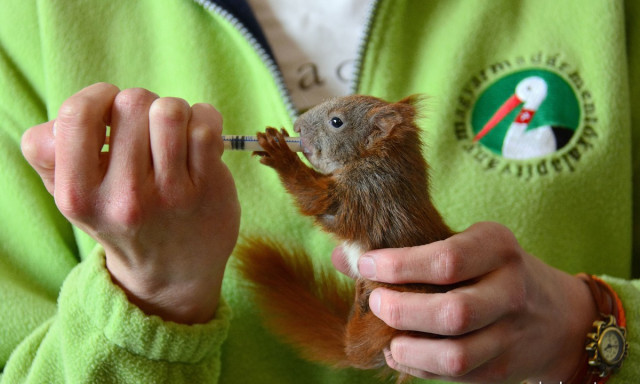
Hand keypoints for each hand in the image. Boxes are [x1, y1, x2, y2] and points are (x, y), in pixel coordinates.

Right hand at [21, 83, 239, 323]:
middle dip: (141, 106)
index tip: (109, 109)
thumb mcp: (73, 198)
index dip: (96, 98)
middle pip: (132, 103)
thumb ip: (50, 154)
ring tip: (173, 133)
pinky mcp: (209, 187)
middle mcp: (125, 197)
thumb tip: (64, 119)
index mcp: (80, 196)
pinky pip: (206, 123)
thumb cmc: (122, 221)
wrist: (173, 274)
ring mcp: (171, 193)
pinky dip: (204, 119)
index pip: (76, 116)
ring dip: (174, 111)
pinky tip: (199, 141)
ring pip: (171, 110)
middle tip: (145, 130)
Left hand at [332, 222, 597, 382]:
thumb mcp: (463, 244)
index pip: (446, 260)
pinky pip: (457, 376)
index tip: (365, 265)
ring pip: (456, 354)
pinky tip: (401, 353)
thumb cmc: (491, 270)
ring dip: (409, 350)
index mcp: (498, 247)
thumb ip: (407, 250)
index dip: (399, 266)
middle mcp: (510, 289)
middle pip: (452, 312)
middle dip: (401, 311)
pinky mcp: (504, 369)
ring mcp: (511, 334)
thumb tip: (342, 257)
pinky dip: (420, 368)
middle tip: (374, 303)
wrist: (559, 317)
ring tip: (387, 339)